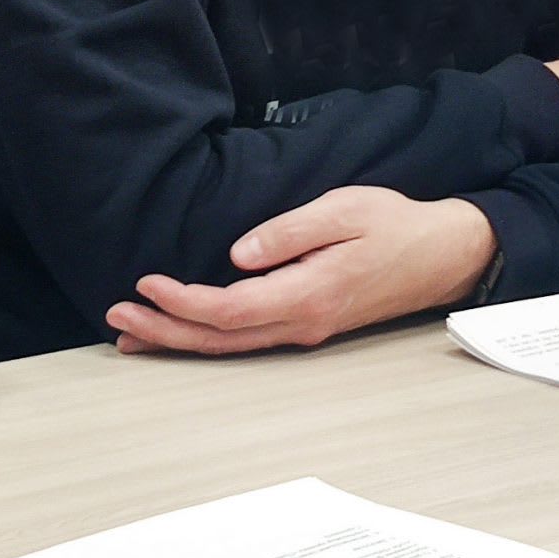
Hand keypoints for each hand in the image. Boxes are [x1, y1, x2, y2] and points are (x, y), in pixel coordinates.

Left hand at [104, 189, 496, 354]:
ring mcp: (304, 329)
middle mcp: (302, 322)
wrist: (442, 256)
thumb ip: (290, 231)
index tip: (145, 284)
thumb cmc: (394, 226)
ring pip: (230, 347)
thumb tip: (238, 253)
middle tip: (116, 318)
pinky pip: (245, 340)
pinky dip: (205, 339)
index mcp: (308, 293)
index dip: (183, 302)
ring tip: (130, 334)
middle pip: (220, 340)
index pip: (230, 310)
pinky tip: (179, 332)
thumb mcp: (344, 211)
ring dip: (178, 340)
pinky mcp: (305, 324)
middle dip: (164, 331)